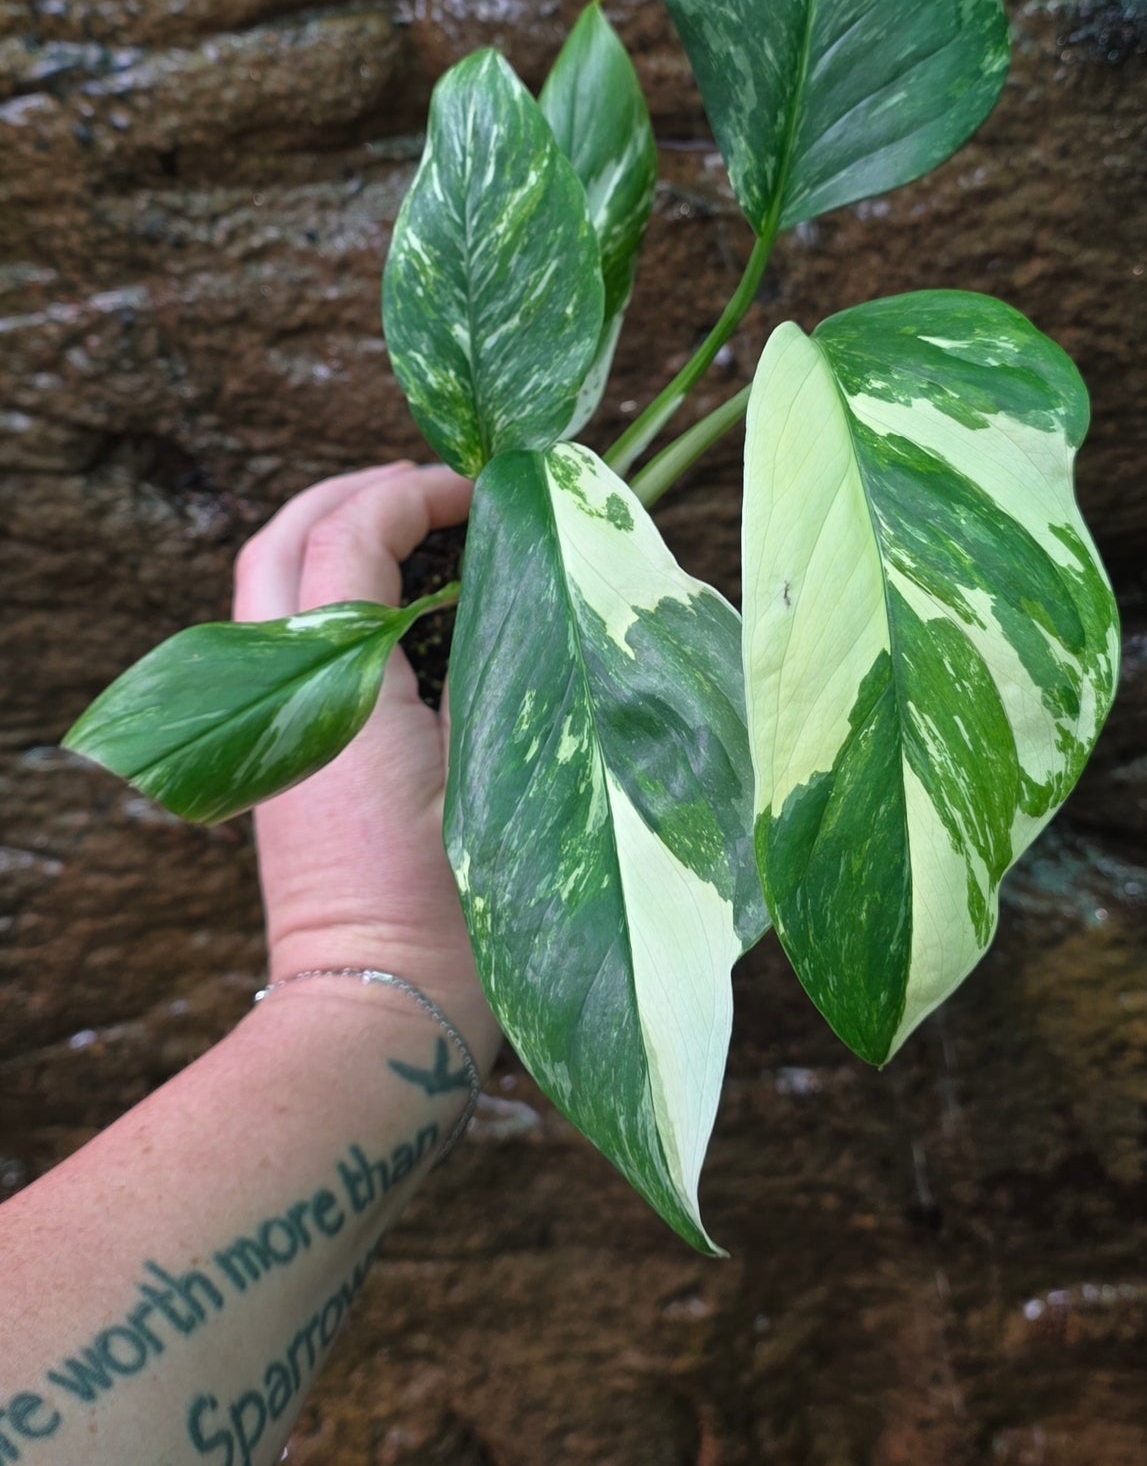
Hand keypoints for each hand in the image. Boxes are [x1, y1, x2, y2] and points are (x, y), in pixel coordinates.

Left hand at [234, 461, 498, 1065]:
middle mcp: (278, 695)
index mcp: (331, 688)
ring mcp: (269, 729)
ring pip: (272, 589)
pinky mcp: (281, 760)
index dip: (413, 493)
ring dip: (336, 541)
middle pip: (280, 541)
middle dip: (354, 495)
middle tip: (436, 491)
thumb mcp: (496, 768)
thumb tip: (523, 577)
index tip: (479, 490)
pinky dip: (334, 597)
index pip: (347, 539)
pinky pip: (287, 642)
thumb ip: (498, 662)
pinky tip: (407, 610)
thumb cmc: (453, 904)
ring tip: (424, 535)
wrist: (381, 1012)